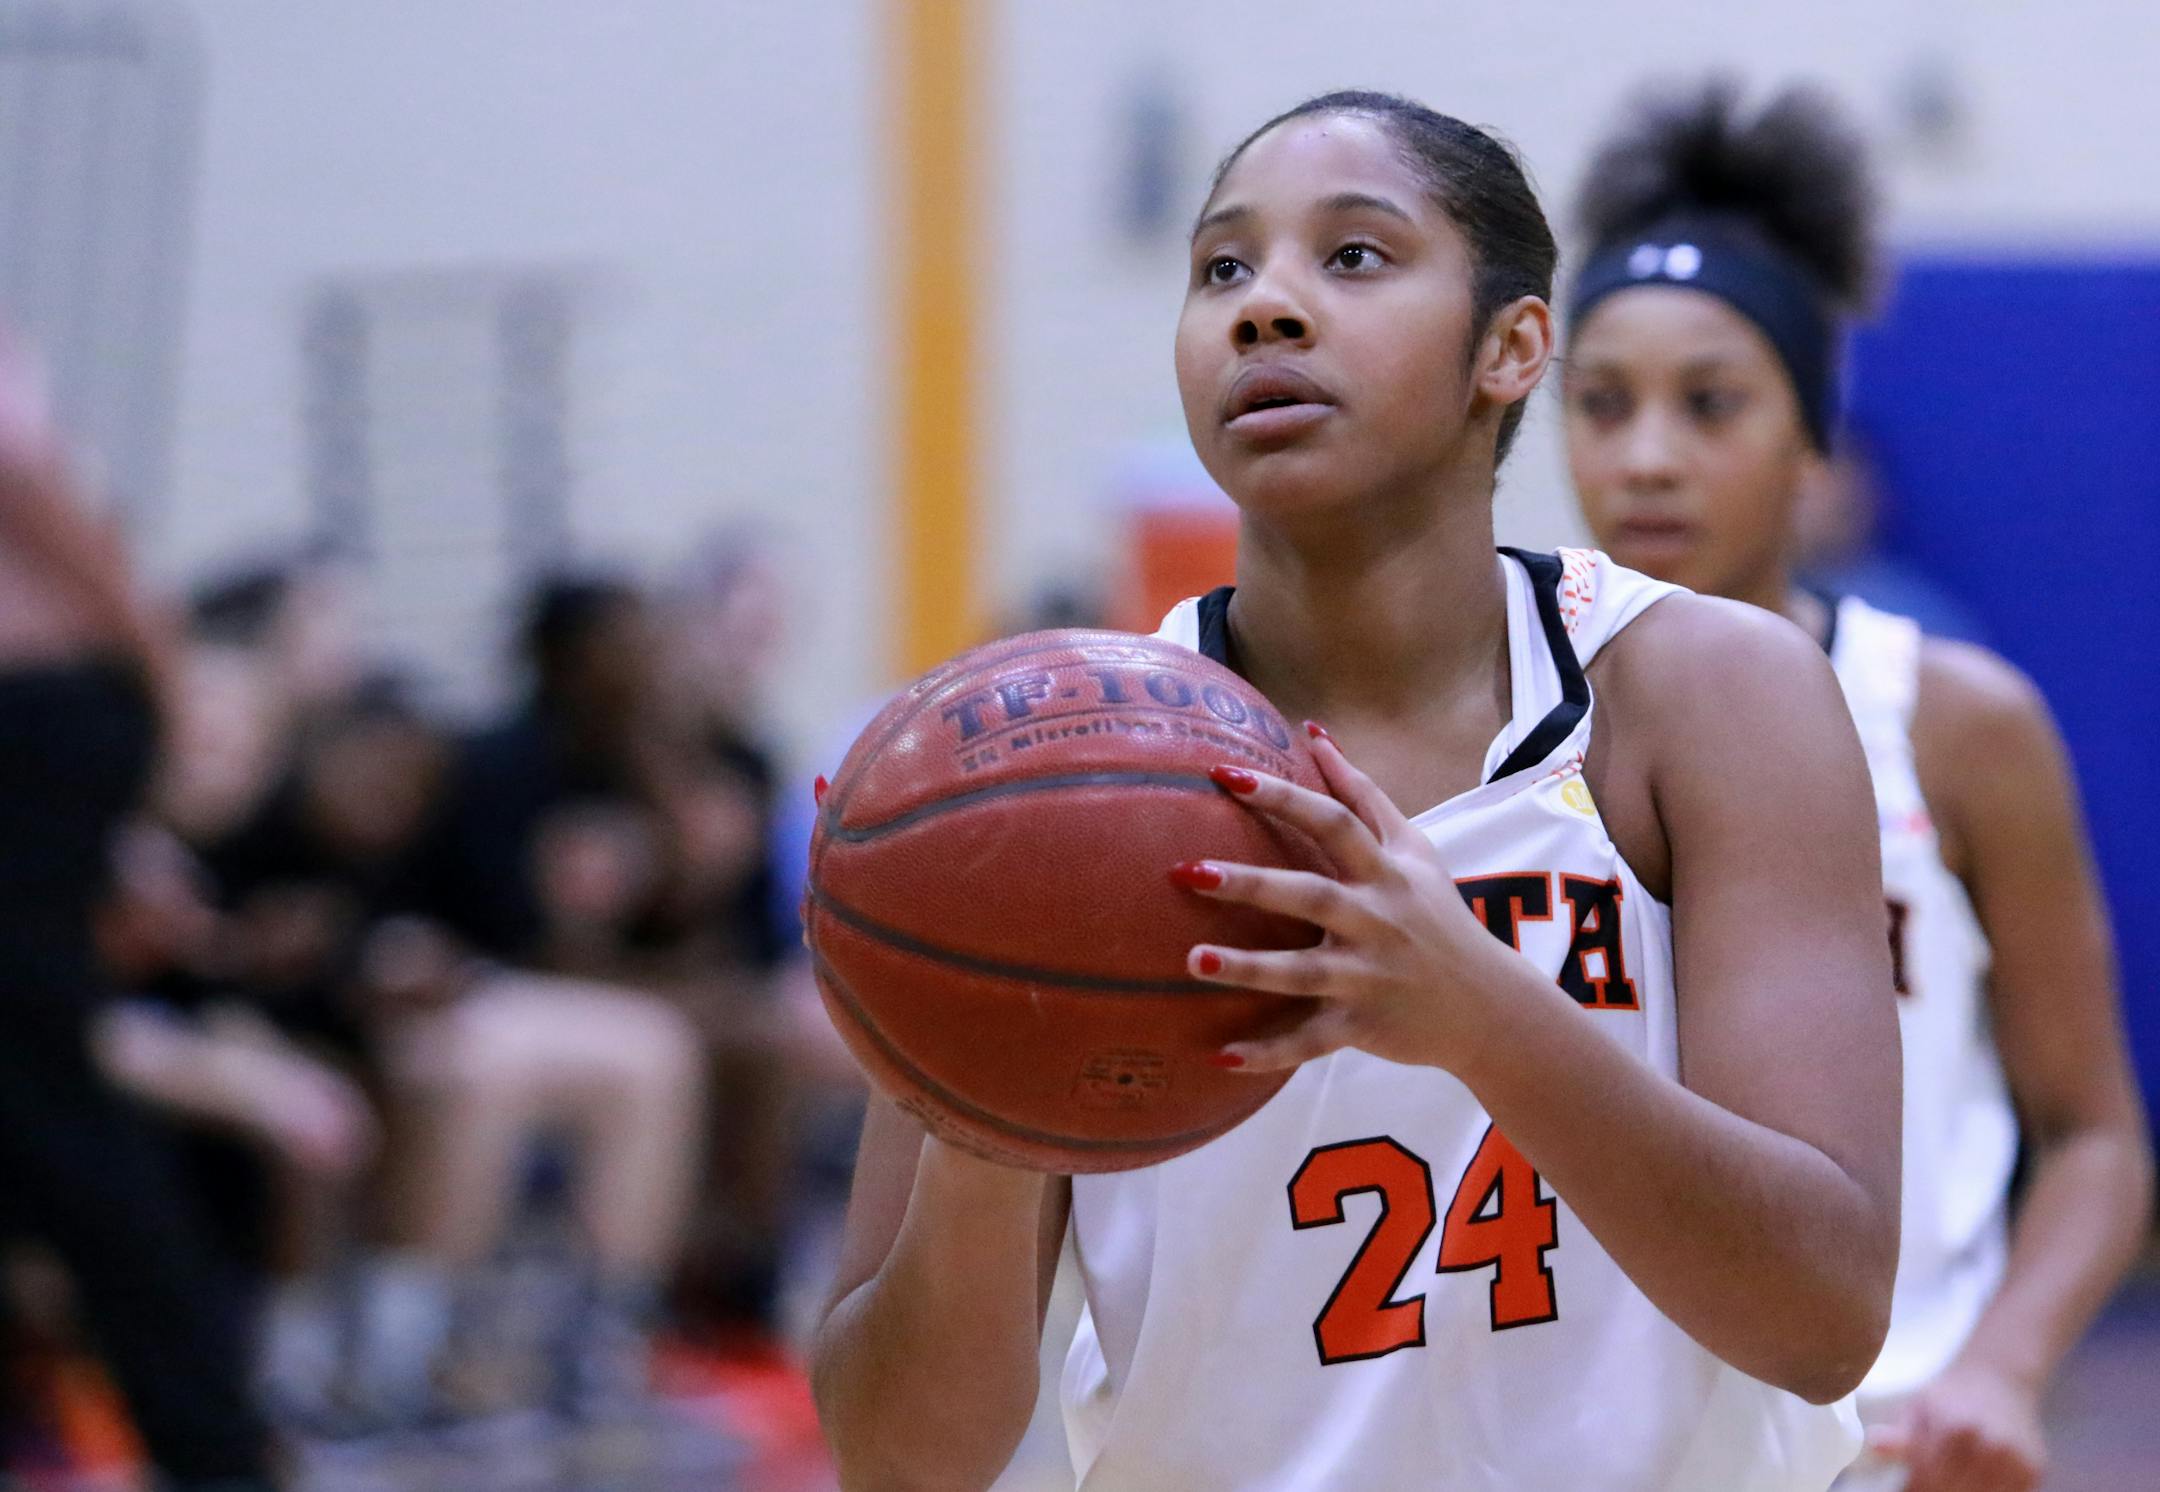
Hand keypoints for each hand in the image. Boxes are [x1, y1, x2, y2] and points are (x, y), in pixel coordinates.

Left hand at [1174, 725, 1531, 1073]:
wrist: (1488, 1007)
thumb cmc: (1436, 916)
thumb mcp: (1412, 850)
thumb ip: (1360, 793)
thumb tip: (1313, 732)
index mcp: (1385, 874)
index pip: (1334, 823)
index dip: (1284, 796)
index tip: (1226, 774)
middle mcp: (1376, 922)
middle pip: (1311, 896)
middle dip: (1251, 884)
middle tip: (1185, 870)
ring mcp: (1368, 977)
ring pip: (1303, 973)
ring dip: (1248, 968)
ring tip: (1191, 959)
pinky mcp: (1361, 1026)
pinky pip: (1309, 1042)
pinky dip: (1268, 1053)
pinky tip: (1219, 1056)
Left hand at [1864, 1365, 2045, 1491]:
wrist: (2000, 1380)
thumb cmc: (1951, 1395)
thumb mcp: (1920, 1407)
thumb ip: (1901, 1435)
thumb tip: (1873, 1444)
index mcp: (1955, 1429)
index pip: (1925, 1480)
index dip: (1910, 1489)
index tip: (1903, 1489)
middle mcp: (1989, 1447)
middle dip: (1931, 1491)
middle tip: (1920, 1486)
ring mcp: (2015, 1462)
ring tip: (1947, 1482)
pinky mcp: (2034, 1472)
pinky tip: (1970, 1483)